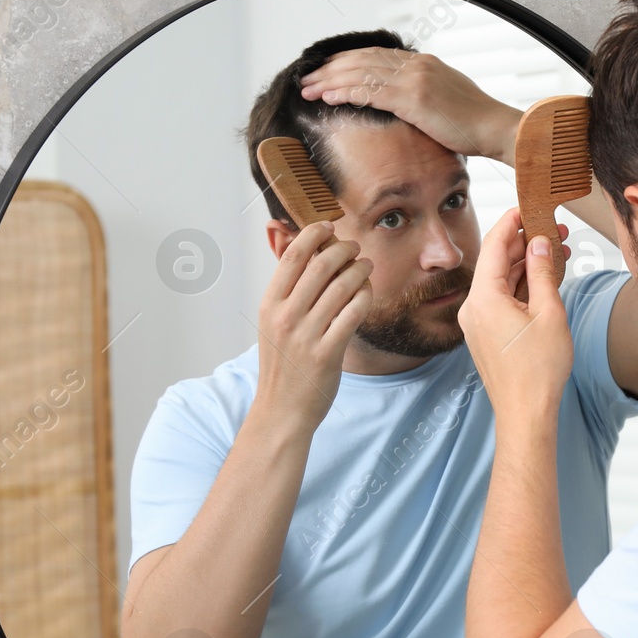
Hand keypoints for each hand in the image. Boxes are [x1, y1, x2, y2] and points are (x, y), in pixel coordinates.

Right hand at [253, 221, 373, 431]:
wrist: (282, 410)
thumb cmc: (282, 364)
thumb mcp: (272, 323)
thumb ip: (287, 289)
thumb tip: (298, 248)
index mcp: (269, 304)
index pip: (293, 256)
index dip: (313, 234)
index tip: (328, 227)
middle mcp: (285, 317)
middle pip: (320, 265)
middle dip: (343, 249)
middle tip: (355, 247)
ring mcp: (306, 335)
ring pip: (341, 287)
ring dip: (359, 271)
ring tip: (366, 267)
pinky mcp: (327, 353)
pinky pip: (353, 314)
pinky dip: (364, 297)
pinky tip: (367, 293)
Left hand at [299, 47, 523, 163]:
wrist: (495, 129)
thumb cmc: (474, 124)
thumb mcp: (445, 102)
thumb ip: (422, 96)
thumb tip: (405, 106)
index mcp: (423, 63)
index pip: (376, 55)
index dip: (347, 62)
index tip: (326, 71)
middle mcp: (417, 65)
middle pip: (363, 60)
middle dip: (330, 70)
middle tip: (306, 78)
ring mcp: (415, 78)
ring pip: (361, 73)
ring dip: (330, 81)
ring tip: (307, 89)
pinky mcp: (414, 98)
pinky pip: (370, 91)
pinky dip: (345, 93)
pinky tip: (327, 98)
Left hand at [457, 209, 572, 426]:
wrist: (526, 413)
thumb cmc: (538, 370)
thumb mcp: (549, 313)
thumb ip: (543, 272)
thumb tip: (540, 243)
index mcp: (483, 298)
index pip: (493, 245)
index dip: (512, 221)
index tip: (529, 205)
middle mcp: (474, 307)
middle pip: (497, 261)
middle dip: (525, 242)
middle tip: (555, 228)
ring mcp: (479, 322)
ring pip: (502, 281)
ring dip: (527, 264)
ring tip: (557, 249)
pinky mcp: (488, 334)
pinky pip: (503, 300)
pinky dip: (522, 286)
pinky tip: (545, 277)